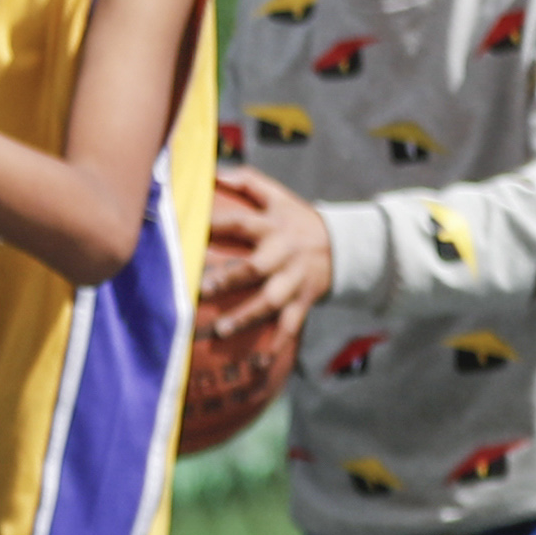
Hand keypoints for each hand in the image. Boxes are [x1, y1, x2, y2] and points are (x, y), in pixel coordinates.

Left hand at [202, 166, 332, 339]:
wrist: (348, 246)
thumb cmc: (298, 220)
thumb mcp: (279, 196)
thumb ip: (248, 181)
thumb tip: (213, 170)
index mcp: (272, 227)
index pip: (240, 223)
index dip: (214, 225)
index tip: (187, 232)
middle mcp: (283, 255)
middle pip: (254, 268)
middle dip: (229, 279)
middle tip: (201, 289)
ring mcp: (294, 282)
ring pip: (270, 302)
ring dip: (246, 316)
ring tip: (221, 330)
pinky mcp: (304, 302)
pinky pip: (291, 327)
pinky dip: (276, 346)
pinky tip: (259, 364)